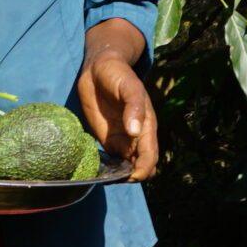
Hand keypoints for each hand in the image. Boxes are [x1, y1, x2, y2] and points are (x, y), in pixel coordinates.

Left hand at [75, 48, 159, 179]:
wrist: (99, 69)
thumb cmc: (118, 74)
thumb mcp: (129, 87)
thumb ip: (134, 107)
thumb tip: (135, 132)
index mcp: (147, 127)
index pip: (150, 157)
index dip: (143, 170)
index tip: (130, 175)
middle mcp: (136, 138)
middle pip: (141, 168)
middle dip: (131, 177)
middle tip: (113, 177)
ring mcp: (122, 140)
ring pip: (127, 168)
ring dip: (119, 176)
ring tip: (103, 176)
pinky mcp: (107, 140)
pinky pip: (112, 161)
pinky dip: (108, 169)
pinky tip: (96, 169)